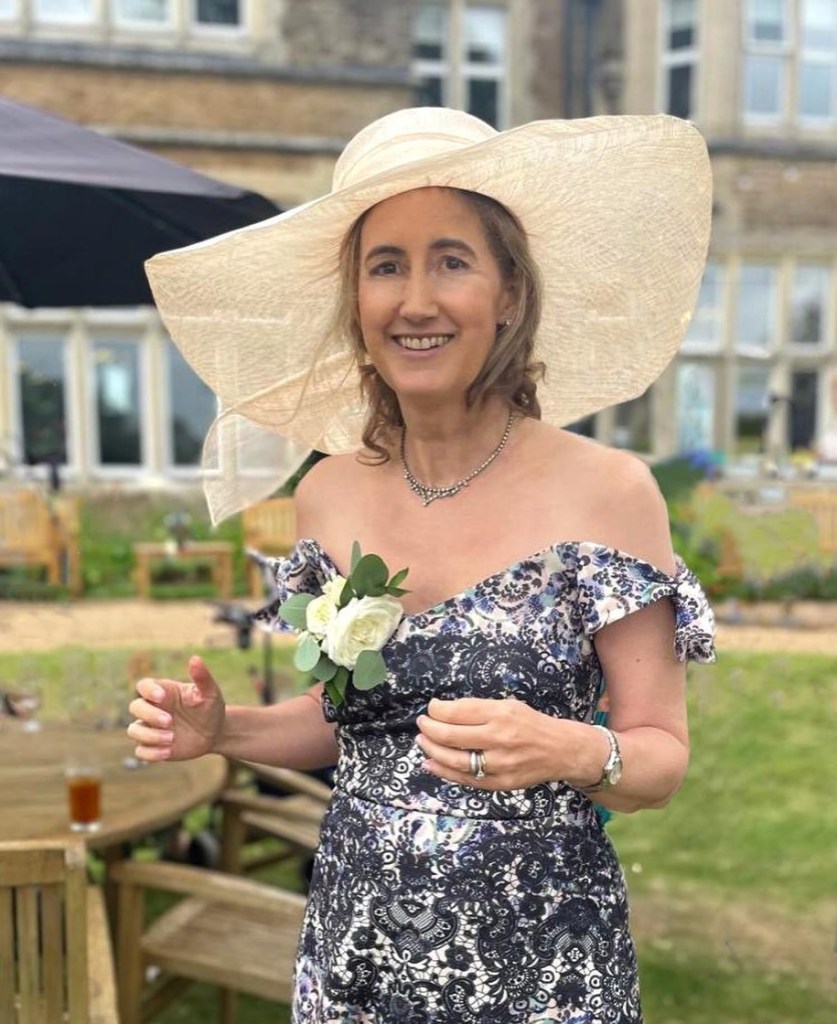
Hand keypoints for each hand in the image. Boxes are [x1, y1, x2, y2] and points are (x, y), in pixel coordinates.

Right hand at [127, 656, 224, 762]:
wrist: (215, 732)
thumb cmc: (210, 707)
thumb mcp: (210, 693)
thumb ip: (202, 677)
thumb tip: (195, 658)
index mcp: (164, 691)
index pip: (144, 686)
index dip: (148, 690)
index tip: (162, 697)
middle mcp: (153, 708)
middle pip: (135, 707)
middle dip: (149, 715)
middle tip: (169, 721)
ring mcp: (151, 728)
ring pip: (134, 730)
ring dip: (149, 736)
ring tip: (172, 739)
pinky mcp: (153, 746)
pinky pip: (141, 751)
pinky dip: (151, 753)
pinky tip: (168, 752)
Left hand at [416, 696, 591, 790]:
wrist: (561, 750)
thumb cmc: (531, 723)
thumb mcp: (508, 706)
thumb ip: (479, 709)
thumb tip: (444, 711)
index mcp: (501, 714)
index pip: (458, 712)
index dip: (437, 710)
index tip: (431, 708)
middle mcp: (499, 738)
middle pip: (451, 735)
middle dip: (429, 729)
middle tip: (422, 724)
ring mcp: (500, 764)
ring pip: (454, 760)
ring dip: (432, 750)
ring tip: (422, 741)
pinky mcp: (501, 783)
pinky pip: (466, 779)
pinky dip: (444, 772)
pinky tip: (430, 763)